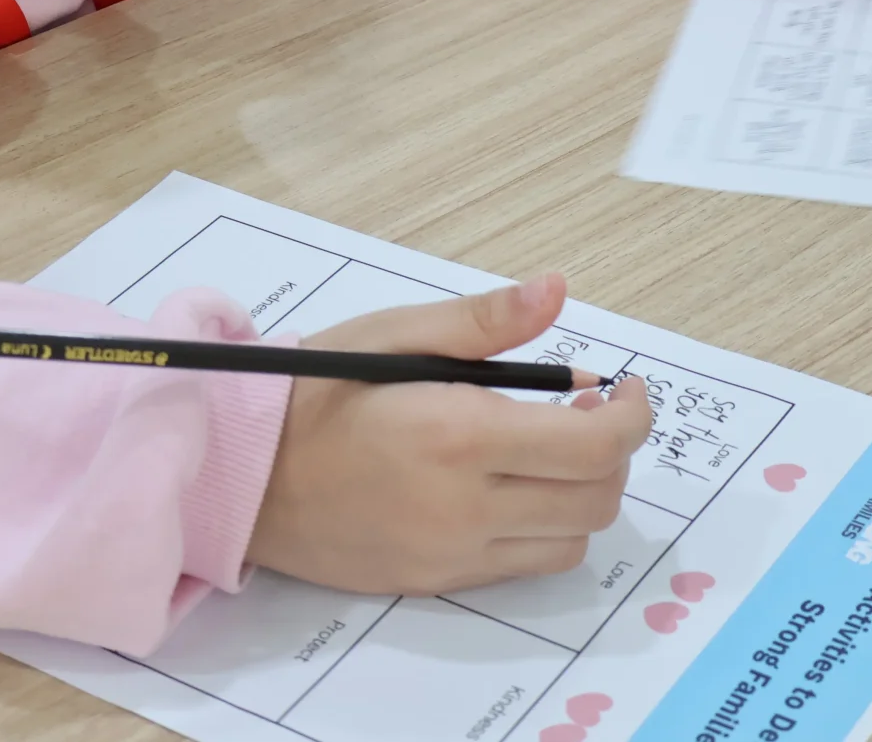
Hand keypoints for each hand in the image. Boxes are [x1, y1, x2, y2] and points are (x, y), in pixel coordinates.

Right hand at [247, 274, 651, 594]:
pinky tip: (511, 488)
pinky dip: (540, 528)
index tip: (624, 388)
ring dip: (581, 495)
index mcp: (459, 434)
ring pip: (570, 542)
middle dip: (611, 452)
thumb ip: (483, 321)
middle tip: (586, 411)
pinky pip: (522, 566)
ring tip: (550, 451)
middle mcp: (465, 506)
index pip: (594, 444)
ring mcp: (452, 554)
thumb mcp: (391, 335)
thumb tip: (557, 291)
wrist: (239, 477)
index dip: (632, 415)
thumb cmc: (310, 393)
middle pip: (596, 498)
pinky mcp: (435, 581)